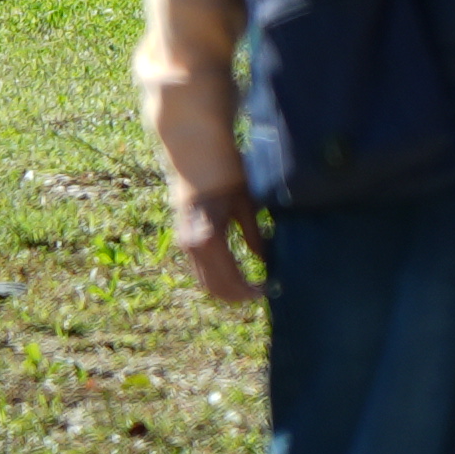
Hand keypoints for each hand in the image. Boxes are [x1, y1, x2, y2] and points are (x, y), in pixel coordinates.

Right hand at [167, 176, 258, 307]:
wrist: (197, 157)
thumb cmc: (227, 176)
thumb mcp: (247, 206)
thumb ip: (255, 237)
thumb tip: (267, 261)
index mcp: (210, 239)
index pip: (230, 280)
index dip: (249, 291)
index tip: (271, 290)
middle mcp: (192, 247)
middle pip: (214, 287)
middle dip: (238, 296)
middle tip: (263, 292)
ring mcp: (185, 245)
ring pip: (205, 281)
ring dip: (227, 290)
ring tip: (252, 287)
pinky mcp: (183, 241)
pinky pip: (200, 269)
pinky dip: (217, 278)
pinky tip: (237, 274)